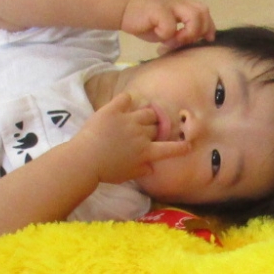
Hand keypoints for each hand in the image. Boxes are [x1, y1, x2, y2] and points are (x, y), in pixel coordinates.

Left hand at [75, 92, 189, 183]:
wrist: (85, 160)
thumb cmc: (106, 172)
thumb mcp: (127, 175)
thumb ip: (142, 170)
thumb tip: (152, 167)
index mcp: (145, 152)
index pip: (169, 149)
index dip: (180, 147)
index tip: (189, 145)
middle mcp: (141, 134)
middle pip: (157, 125)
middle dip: (158, 126)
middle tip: (155, 126)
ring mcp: (128, 120)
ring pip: (146, 112)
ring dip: (149, 113)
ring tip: (145, 113)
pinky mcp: (113, 110)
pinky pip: (125, 99)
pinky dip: (127, 99)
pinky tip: (127, 100)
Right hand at [121, 0, 212, 49]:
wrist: (124, 11)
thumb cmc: (145, 22)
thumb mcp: (167, 30)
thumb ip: (179, 35)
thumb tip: (190, 45)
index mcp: (182, 7)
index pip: (204, 12)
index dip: (209, 27)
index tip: (207, 39)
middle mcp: (178, 4)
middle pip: (203, 11)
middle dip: (201, 29)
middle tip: (186, 41)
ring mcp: (169, 5)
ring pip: (193, 15)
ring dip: (188, 32)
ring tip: (175, 41)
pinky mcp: (158, 10)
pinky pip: (170, 25)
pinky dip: (167, 35)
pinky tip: (159, 38)